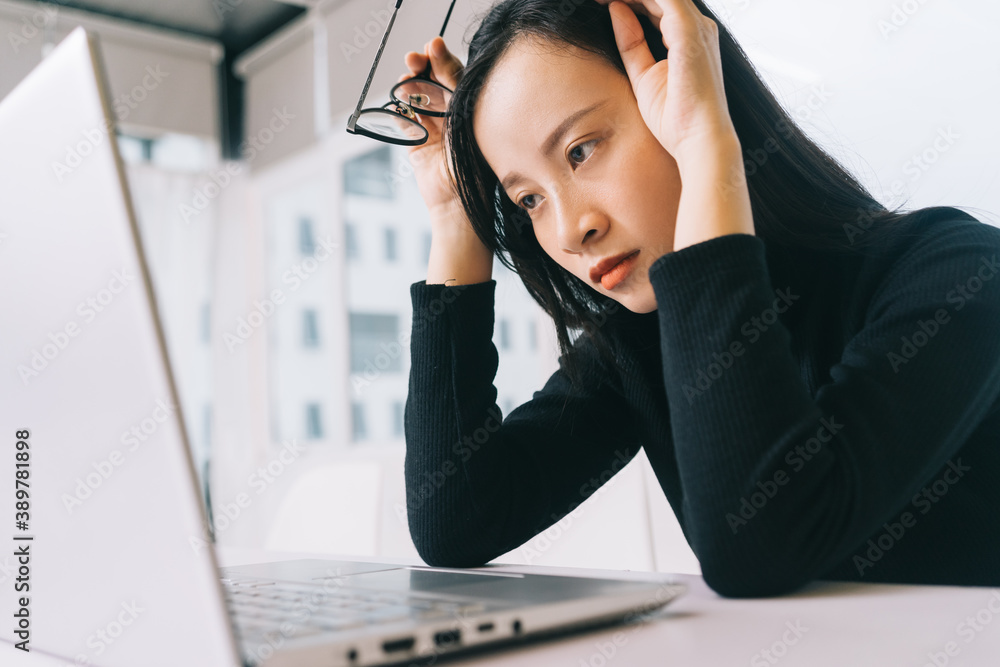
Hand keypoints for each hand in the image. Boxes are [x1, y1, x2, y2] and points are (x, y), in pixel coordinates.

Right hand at [400, 37, 466, 217]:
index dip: (441, 59)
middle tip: (413, 59)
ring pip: (416, 99)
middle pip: (432, 83)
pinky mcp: (416, 143)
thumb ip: (453, 79)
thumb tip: (437, 45)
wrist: (459, 200)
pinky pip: (404, 120)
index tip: (431, 45)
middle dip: (421, 69)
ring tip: (406, 82)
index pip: (454, 74)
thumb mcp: (465, 111)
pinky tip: (401, 105)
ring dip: (409, 88)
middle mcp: (452, 116)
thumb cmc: (472, 158)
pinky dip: (400, 110)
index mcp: (470, 107)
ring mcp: (433, 129)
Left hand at [594, 0, 738, 167]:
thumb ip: (631, 43)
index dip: (630, 0)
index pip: (657, 4)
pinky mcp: (689, 33)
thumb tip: (615, 11)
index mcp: (688, 37)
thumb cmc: (676, 118)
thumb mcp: (643, 75)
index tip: (602, 2)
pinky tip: (613, 0)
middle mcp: (697, 27)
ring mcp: (696, 28)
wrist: (697, 141)